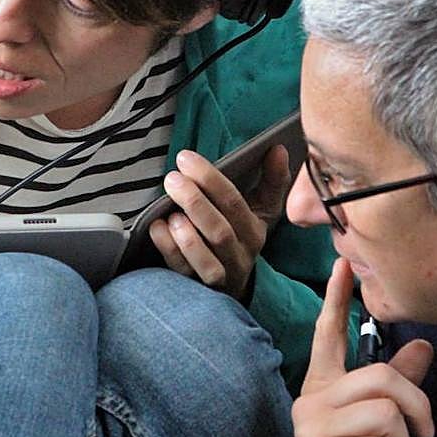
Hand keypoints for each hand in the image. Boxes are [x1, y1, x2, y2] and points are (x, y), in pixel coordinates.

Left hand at [149, 145, 291, 300]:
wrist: (234, 281)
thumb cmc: (241, 233)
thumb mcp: (262, 209)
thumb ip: (272, 179)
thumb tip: (278, 149)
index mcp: (255, 231)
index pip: (234, 204)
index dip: (211, 180)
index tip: (186, 158)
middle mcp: (239, 255)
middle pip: (220, 231)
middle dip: (194, 202)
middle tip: (172, 178)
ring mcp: (219, 275)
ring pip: (206, 261)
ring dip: (187, 235)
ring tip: (169, 211)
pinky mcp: (197, 287)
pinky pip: (183, 272)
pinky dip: (168, 249)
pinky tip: (158, 228)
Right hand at [293, 259, 435, 436]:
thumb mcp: (386, 427)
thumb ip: (398, 386)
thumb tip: (423, 346)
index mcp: (324, 389)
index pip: (328, 336)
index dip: (336, 299)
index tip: (342, 264)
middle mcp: (311, 401)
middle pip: (381, 377)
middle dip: (415, 408)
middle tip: (420, 436)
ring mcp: (311, 427)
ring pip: (385, 414)